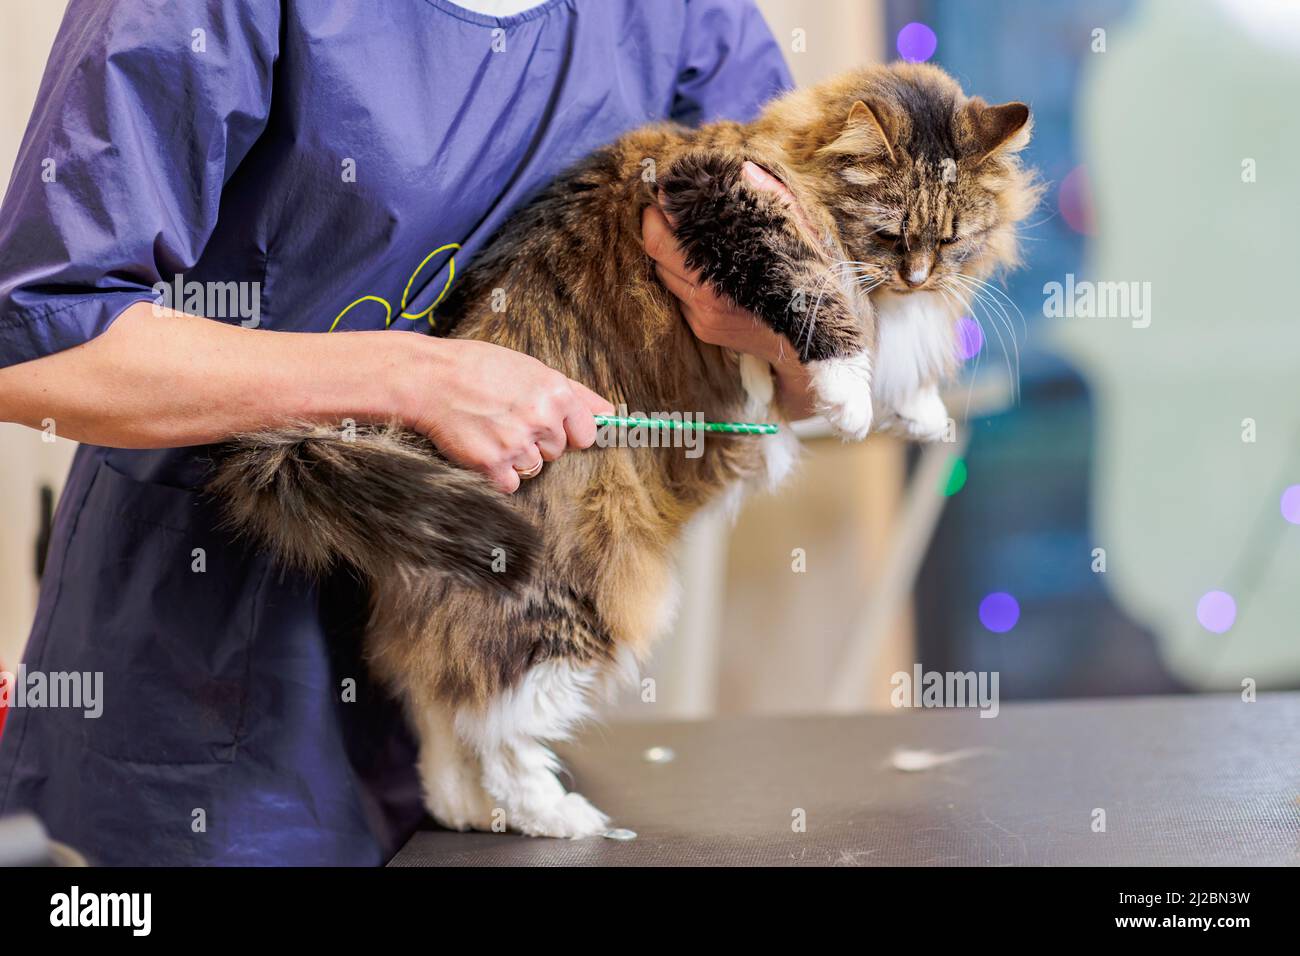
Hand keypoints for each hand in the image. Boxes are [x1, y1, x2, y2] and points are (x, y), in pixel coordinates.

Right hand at [407, 338, 613, 492]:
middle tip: (507, 418)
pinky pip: (511, 484)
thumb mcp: (532, 368)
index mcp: (556, 393)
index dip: (566, 430)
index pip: (585, 434)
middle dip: (537, 441)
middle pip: (557, 452)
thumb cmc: (479, 368)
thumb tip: (610, 413)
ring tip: (492, 430)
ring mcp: (517, 444)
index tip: (546, 423)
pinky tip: (482, 447)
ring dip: (516, 457)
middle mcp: (541, 419)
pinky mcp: (492, 465)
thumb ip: (576, 393)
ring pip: (534, 469)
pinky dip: (497, 473)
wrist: (430, 379)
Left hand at [642, 160, 816, 419]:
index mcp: (722, 274)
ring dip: (665, 253)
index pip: (665, 239)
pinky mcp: (701, 330)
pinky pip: (677, 295)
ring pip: (663, 275)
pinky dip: (679, 276)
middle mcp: (705, 298)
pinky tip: (695, 262)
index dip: (658, 212)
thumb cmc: (805, 282)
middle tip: (662, 207)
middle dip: (654, 227)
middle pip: (656, 254)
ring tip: (678, 232)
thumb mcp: (797, 234)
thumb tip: (744, 168)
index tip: (663, 192)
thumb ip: (771, 197)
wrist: (808, 342)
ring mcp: (701, 316)